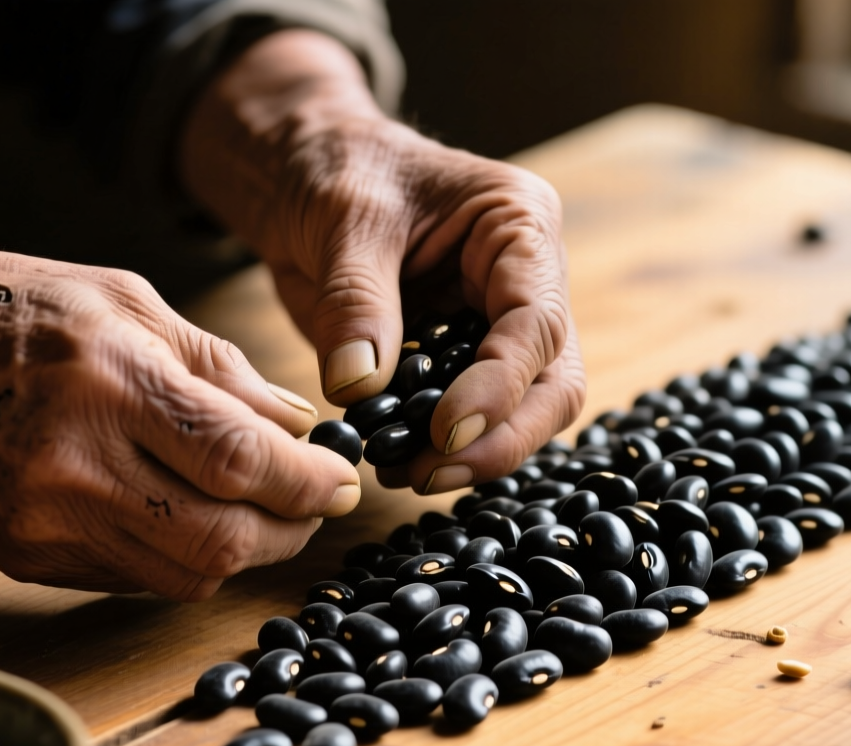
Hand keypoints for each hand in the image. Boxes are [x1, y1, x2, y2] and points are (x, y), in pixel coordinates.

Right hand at [0, 249, 360, 598]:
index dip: (309, 483)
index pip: (240, 460)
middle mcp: (75, 463)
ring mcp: (43, 522)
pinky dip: (181, 556)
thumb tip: (299, 424)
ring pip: (184, 576)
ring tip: (260, 512)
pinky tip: (187, 516)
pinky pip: (133, 579)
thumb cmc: (2, 307)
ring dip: (242, 552)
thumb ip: (215, 365)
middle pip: (222, 539)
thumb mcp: (119, 295)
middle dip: (289, 531)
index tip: (343, 479)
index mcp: (107, 379)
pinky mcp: (23, 556)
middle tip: (313, 504)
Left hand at [182, 30, 586, 494]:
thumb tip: (359, 388)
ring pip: (522, 412)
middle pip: (551, 382)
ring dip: (471, 455)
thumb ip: (355, 301)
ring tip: (400, 473)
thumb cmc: (332, 167)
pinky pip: (469, 418)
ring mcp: (496, 325)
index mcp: (519, 224)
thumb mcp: (341, 219)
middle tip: (428, 473)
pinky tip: (393, 462)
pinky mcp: (459, 360)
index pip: (535, 322)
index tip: (445, 431)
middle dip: (499, 438)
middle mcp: (526, 280)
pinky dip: (438, 450)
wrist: (300, 170)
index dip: (499, 387)